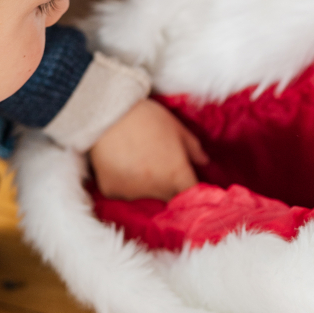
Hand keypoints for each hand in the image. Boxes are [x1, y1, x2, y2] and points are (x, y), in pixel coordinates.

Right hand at [89, 97, 208, 200]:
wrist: (108, 113)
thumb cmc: (148, 117)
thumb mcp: (177, 128)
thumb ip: (193, 149)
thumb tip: (205, 162)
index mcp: (177, 175)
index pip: (192, 195)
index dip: (193, 190)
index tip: (188, 183)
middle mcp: (156, 189)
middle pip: (169, 198)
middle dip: (170, 188)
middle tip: (160, 166)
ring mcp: (132, 193)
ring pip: (145, 196)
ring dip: (146, 186)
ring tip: (138, 161)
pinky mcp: (111, 191)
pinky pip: (123, 192)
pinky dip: (124, 183)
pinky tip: (121, 164)